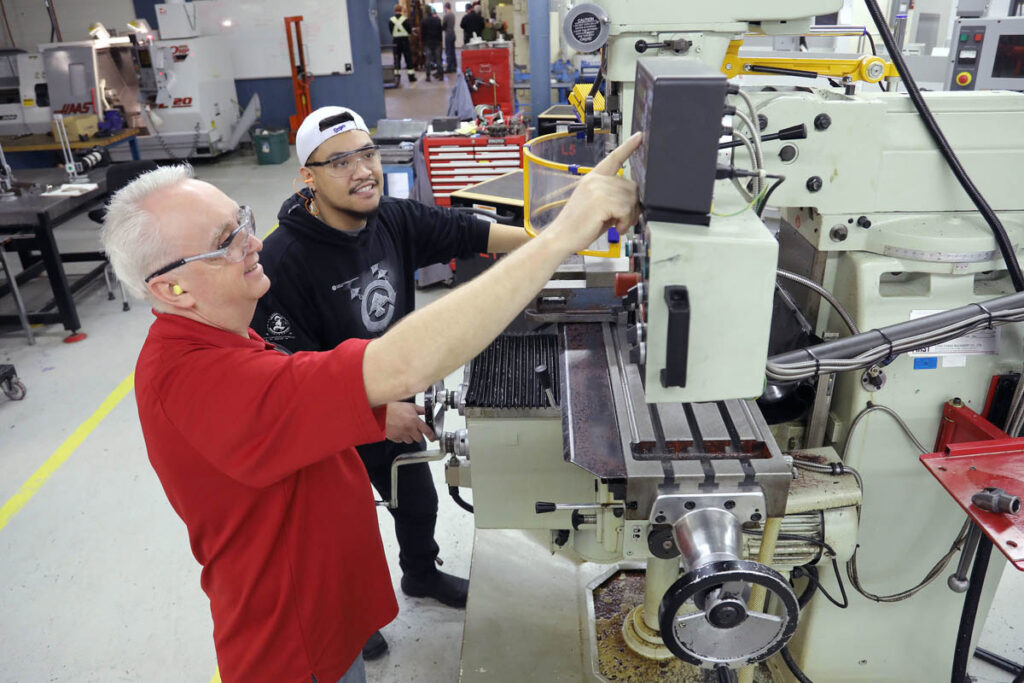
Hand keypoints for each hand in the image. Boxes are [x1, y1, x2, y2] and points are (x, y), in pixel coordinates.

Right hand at [385, 402, 436, 443]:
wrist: (381, 412)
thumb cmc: (393, 408)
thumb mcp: (410, 406)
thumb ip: (420, 410)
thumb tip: (427, 411)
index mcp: (414, 421)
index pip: (427, 431)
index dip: (432, 436)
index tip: (433, 438)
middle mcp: (409, 429)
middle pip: (419, 438)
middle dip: (419, 435)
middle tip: (415, 430)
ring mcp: (402, 434)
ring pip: (410, 441)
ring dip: (409, 437)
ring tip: (405, 429)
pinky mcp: (394, 438)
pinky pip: (401, 441)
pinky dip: (401, 437)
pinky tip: (398, 430)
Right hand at [545, 132, 642, 254]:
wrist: (560, 237)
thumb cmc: (578, 225)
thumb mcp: (596, 205)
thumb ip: (613, 197)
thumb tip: (635, 201)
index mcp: (593, 177)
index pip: (613, 158)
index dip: (628, 146)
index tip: (640, 136)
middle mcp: (596, 180)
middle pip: (631, 186)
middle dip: (632, 206)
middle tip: (623, 220)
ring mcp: (598, 188)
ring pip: (631, 199)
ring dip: (629, 216)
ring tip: (617, 225)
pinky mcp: (601, 201)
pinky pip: (626, 209)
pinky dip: (625, 222)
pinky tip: (616, 228)